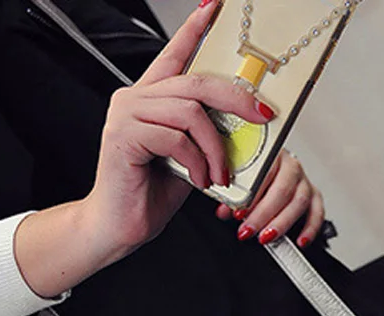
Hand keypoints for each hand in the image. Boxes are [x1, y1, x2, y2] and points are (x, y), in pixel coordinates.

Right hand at [84, 0, 275, 261]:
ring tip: (220, 174)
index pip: (175, 54)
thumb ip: (207, 137)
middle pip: (195, 82)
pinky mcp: (124, 136)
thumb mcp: (191, 159)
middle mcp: (135, 98)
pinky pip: (175, 137)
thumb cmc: (152, 192)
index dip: (195, 29)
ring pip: (189, 111)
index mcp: (151, 99)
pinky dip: (196, 162)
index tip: (215, 7)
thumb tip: (247, 127)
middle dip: (236, 99)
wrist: (121, 226)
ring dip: (215, 146)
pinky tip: (200, 180)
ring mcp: (126, 114)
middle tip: (262, 117)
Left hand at [215, 150, 325, 247]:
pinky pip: (317, 213)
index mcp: (271, 155)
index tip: (238, 213)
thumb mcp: (239, 178)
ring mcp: (304, 181)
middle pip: (282, 191)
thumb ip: (232, 194)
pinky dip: (310, 228)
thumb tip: (224, 211)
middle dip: (263, 214)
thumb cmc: (254, 173)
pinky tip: (300, 241)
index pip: (263, 175)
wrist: (269, 167)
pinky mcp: (314, 196)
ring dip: (281, 223)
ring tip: (266, 237)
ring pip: (299, 202)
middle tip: (249, 230)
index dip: (251, 197)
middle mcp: (291, 166)